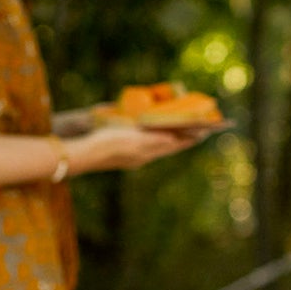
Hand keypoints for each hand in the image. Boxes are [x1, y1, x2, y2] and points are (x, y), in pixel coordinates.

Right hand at [65, 122, 204, 174]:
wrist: (85, 155)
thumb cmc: (108, 144)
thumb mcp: (134, 140)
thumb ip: (154, 140)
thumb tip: (174, 139)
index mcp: (147, 152)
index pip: (174, 145)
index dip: (189, 138)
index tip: (206, 132)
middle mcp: (143, 157)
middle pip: (168, 147)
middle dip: (183, 139)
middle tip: (198, 132)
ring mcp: (133, 157)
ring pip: (157, 147)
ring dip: (169, 140)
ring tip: (180, 134)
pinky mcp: (123, 154)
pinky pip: (145, 146)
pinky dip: (154, 140)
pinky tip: (152, 137)